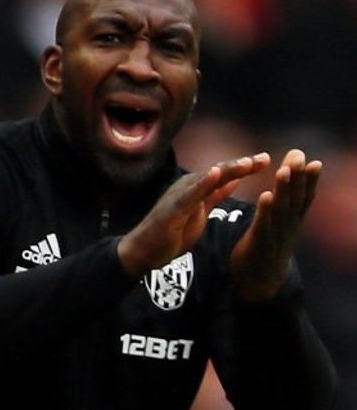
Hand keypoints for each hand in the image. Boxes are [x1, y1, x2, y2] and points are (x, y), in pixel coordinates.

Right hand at [118, 153, 269, 277]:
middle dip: (242, 165)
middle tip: (265, 158)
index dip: (245, 167)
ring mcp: (179, 195)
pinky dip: (203, 182)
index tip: (266, 160)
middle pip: (219, 172)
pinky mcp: (173, 208)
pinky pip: (190, 193)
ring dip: (227, 170)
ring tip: (247, 162)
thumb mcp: (200, 211)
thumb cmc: (172, 232)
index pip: (224, 174)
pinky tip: (216, 173)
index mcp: (196, 188)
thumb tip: (235, 179)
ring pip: (207, 179)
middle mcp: (188, 186)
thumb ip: (216, 194)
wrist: (145, 251)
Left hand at [230, 149, 320, 300]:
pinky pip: (263, 225)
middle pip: (294, 199)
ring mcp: (275, 235)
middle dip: (297, 178)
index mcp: (292, 219)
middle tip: (299, 157)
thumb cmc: (270, 242)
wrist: (260, 278)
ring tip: (283, 171)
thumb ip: (288, 194)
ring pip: (280, 209)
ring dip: (283, 190)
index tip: (314, 162)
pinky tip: (265, 196)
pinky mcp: (259, 243)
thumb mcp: (282, 219)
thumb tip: (292, 163)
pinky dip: (265, 211)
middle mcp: (288, 226)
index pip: (303, 197)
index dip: (310, 181)